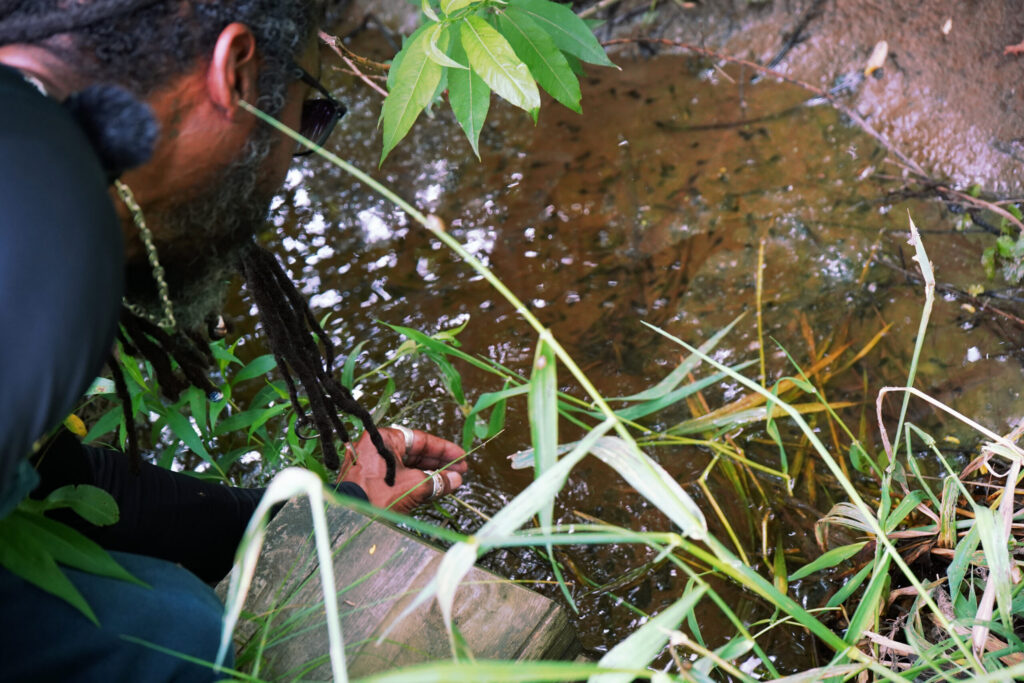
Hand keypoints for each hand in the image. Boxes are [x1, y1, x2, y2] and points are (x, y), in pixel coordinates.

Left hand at [338, 427, 466, 513]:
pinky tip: (433, 488)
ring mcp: (371, 464)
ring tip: (451, 481)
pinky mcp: (369, 480)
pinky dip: (415, 482)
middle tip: (459, 471)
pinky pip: (397, 477)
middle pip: (415, 453)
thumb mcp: (413, 487)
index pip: (420, 440)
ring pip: (407, 466)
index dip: (444, 449)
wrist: (348, 520)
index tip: (461, 457)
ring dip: (429, 474)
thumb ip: (438, 481)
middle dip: (439, 464)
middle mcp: (375, 448)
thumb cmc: (376, 497)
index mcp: (383, 439)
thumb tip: (456, 480)